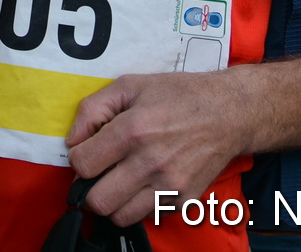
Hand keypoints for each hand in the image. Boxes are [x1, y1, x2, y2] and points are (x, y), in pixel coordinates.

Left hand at [65, 69, 252, 227]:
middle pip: (97, 200)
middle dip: (90, 187)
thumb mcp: (129, 86)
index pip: (82, 164)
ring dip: (113, 200)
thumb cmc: (177, 96)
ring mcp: (169, 186)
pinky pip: (146, 215)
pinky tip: (144, 181)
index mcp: (132, 131)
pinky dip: (138, 204)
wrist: (228, 113)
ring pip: (119, 216)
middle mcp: (150, 162)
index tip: (88, 152)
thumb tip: (72, 141)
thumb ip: (92, 109)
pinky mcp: (183, 200)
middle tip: (100, 172)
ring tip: (120, 180)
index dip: (78, 158)